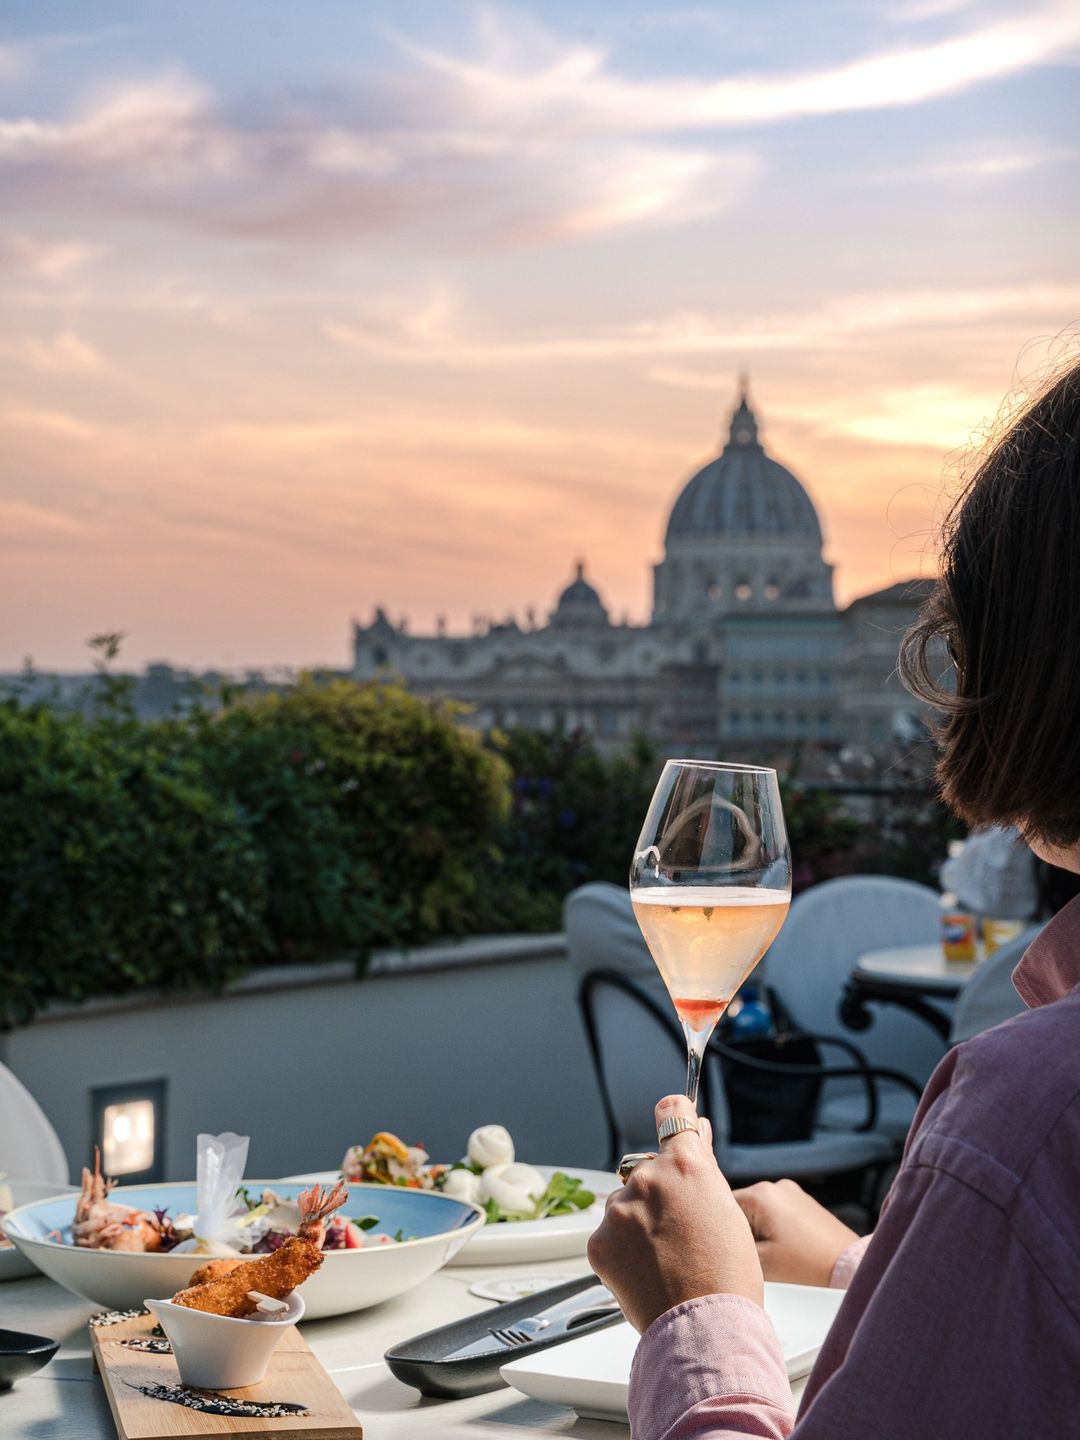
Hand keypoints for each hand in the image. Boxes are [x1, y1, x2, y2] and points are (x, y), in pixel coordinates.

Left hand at [587, 1095, 762, 1333]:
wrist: (705, 1329)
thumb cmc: (728, 1275)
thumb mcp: (728, 1210)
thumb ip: (704, 1169)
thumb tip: (697, 1133)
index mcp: (684, 1165)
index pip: (673, 1113)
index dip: (676, 1117)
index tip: (674, 1119)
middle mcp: (647, 1178)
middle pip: (648, 1170)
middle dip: (659, 1191)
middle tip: (680, 1230)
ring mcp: (619, 1210)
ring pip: (625, 1203)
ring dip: (638, 1220)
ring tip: (666, 1258)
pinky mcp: (599, 1241)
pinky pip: (609, 1234)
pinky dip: (622, 1249)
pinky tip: (646, 1270)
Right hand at [732, 1179, 858, 1286]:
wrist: (848, 1268)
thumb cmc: (806, 1267)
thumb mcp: (761, 1262)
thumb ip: (734, 1244)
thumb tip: (721, 1238)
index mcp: (760, 1195)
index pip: (723, 1207)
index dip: (723, 1230)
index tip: (731, 1250)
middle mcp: (775, 1186)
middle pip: (742, 1208)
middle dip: (744, 1231)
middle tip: (755, 1257)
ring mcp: (792, 1192)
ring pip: (759, 1212)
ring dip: (760, 1231)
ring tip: (774, 1255)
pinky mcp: (804, 1202)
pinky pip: (777, 1212)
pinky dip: (776, 1229)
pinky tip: (787, 1249)